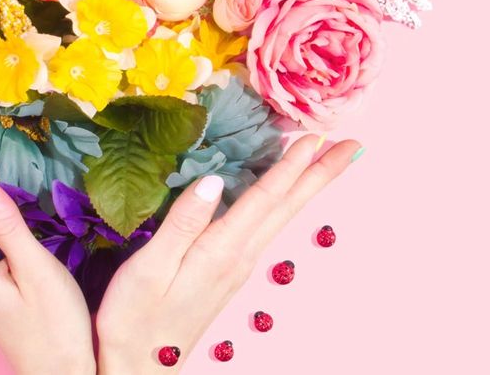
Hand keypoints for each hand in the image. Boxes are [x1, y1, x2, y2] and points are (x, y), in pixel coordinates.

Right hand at [95, 135, 361, 373]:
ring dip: (306, 187)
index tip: (317, 136)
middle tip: (354, 146)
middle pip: (287, 208)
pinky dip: (283, 204)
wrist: (139, 367)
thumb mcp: (150, 267)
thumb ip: (183, 222)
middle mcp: (239, 257)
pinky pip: (266, 228)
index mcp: (221, 250)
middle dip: (320, 174)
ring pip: (281, 218)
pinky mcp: (228, 273)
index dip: (291, 165)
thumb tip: (214, 179)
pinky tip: (283, 197)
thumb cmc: (135, 317)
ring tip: (327, 163)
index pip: (264, 198)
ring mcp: (237, 267)